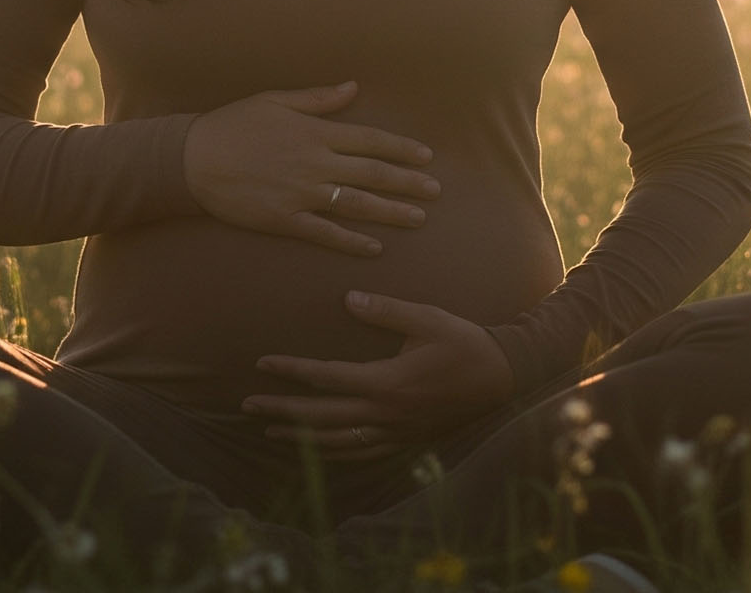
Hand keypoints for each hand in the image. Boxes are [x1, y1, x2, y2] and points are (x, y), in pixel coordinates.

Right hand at [183, 82, 440, 256]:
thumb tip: (354, 87)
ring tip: (418, 219)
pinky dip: (352, 241)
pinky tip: (375, 247)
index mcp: (315, 132)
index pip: (370, 141)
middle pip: (373, 174)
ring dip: (391, 212)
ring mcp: (302, 194)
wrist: (191, 160)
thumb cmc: (232, 125)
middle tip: (436, 192)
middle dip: (408, 184)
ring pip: (357, 205)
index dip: (402, 149)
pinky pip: (326, 233)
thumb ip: (318, 98)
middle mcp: (315, 164)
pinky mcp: (285, 220)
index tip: (426, 157)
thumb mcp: (274, 100)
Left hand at [242, 290, 517, 459]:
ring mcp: (395, 432)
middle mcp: (386, 414)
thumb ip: (386, 309)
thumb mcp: (428, 318)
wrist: (503, 377)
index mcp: (387, 383)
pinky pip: (362, 451)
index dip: (292, 371)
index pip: (327, 379)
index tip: (262, 364)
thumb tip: (349, 298)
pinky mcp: (406, 440)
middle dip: (282, 411)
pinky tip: (318, 449)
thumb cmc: (464, 343)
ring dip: (301, 437)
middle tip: (248, 406)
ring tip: (270, 431)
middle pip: (322, 417)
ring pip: (337, 441)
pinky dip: (334, 451)